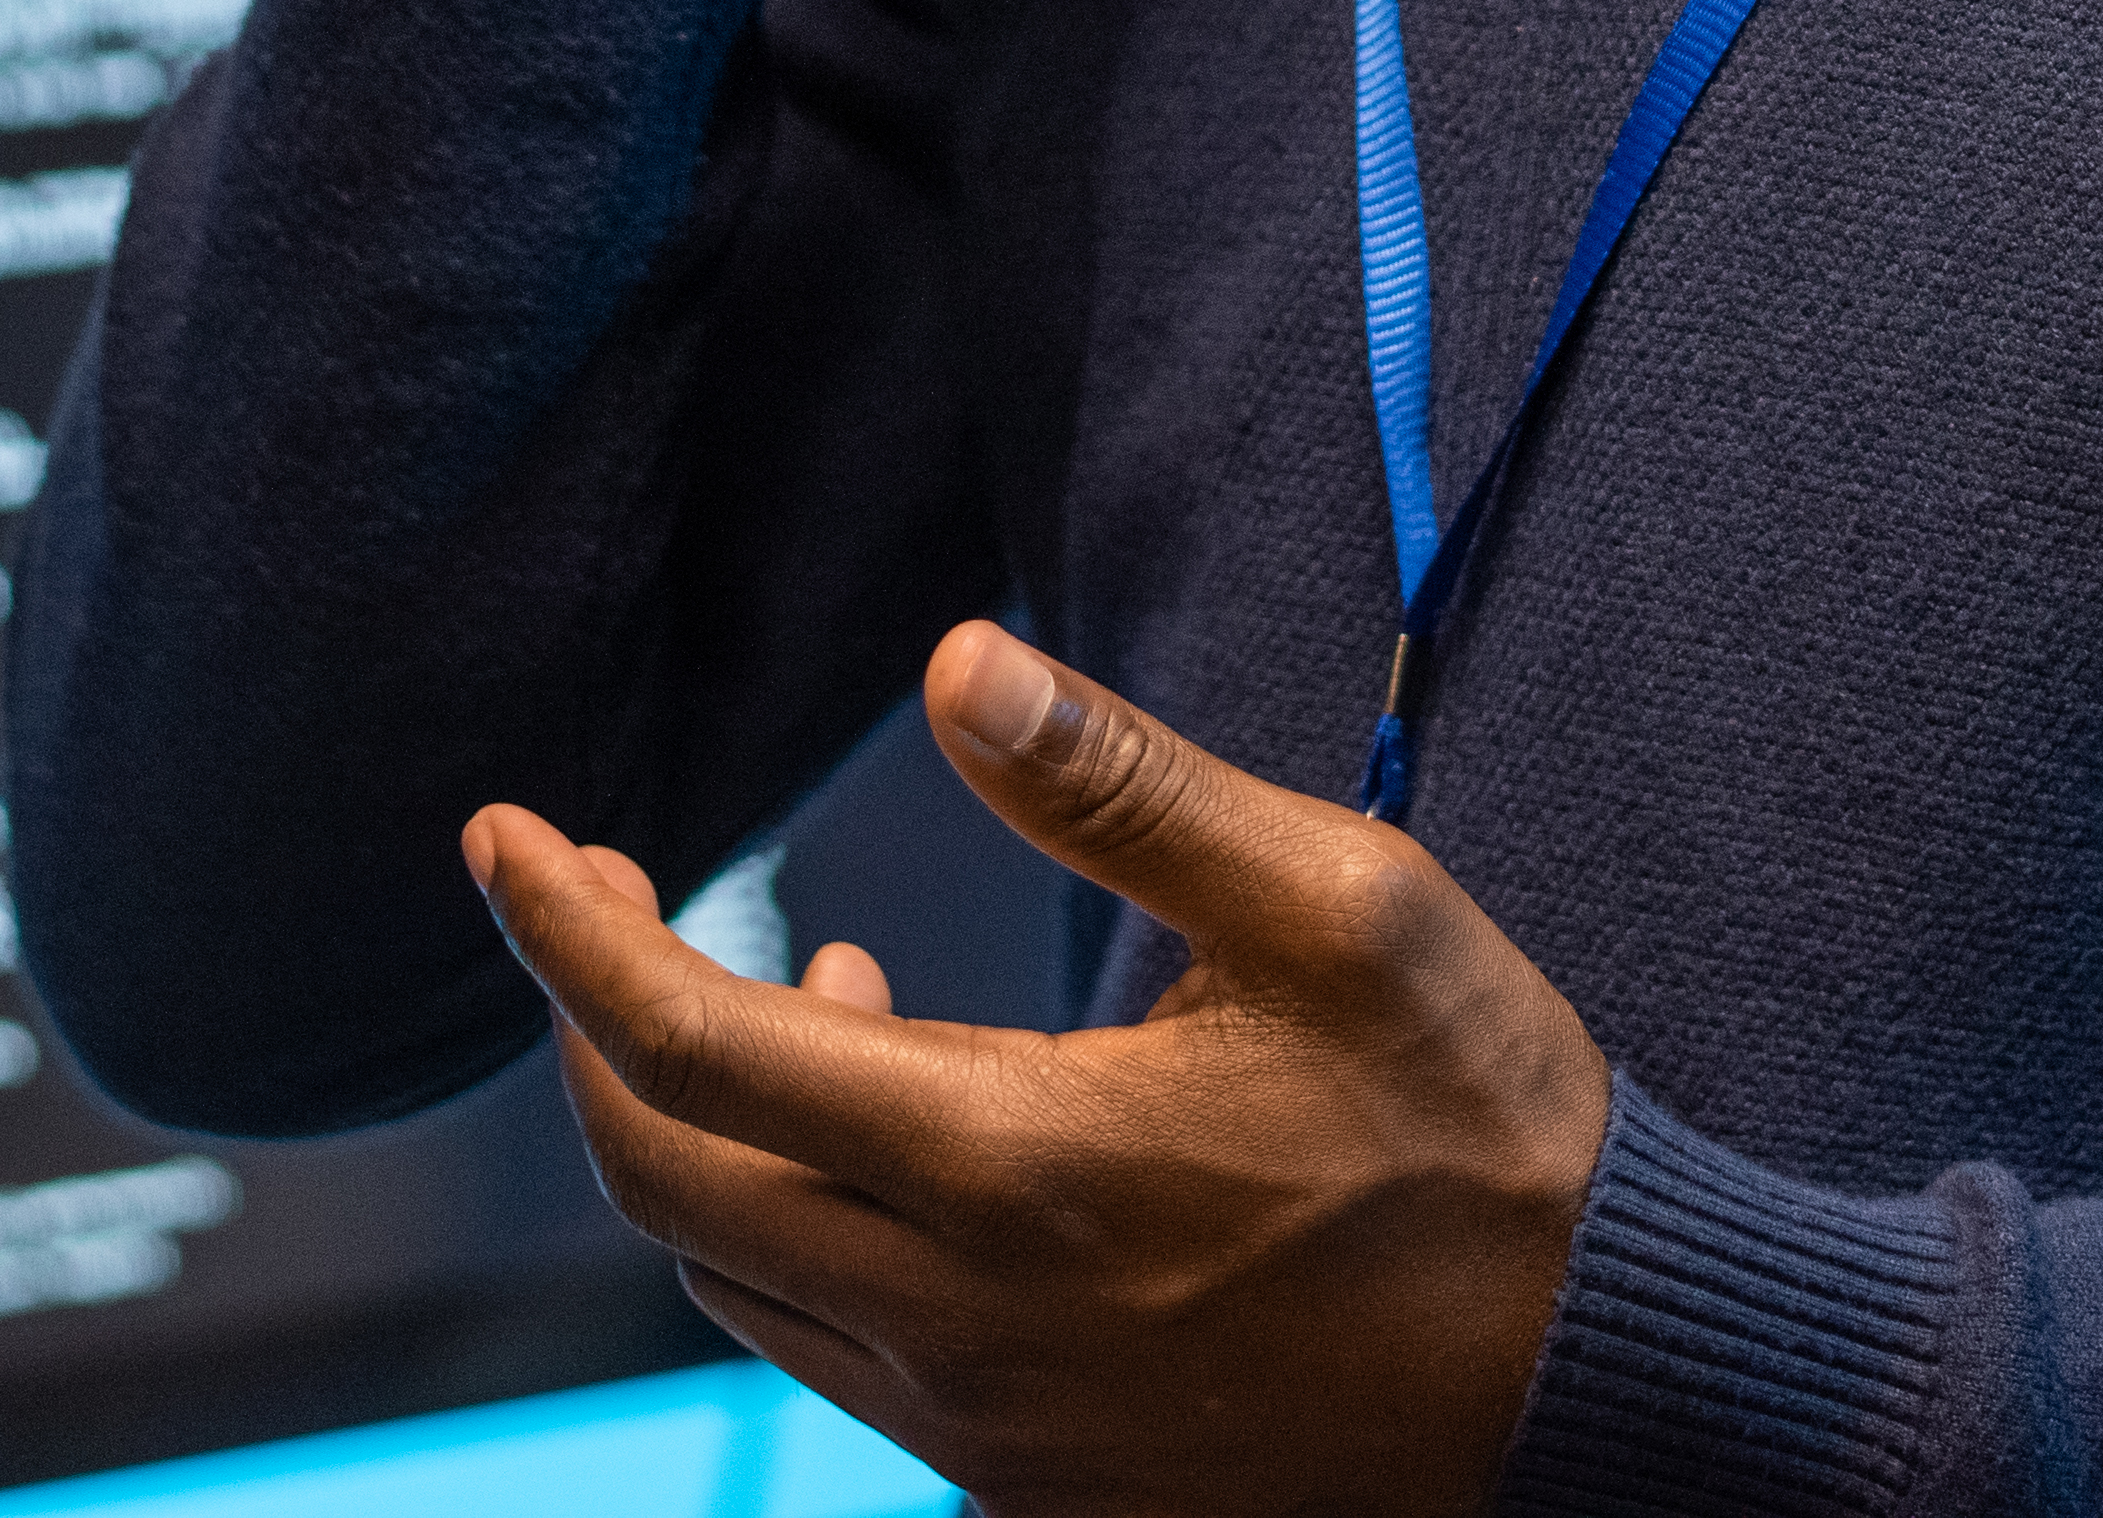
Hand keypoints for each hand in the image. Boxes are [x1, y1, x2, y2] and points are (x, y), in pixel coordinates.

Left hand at [468, 623, 1609, 1517]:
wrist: (1598, 1381)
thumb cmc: (1483, 1130)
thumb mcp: (1338, 911)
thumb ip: (1127, 792)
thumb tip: (952, 666)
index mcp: (1012, 1171)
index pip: (686, 1049)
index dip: (564, 934)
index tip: (504, 832)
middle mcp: (961, 1324)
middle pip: (663, 1177)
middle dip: (598, 1021)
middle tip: (612, 890)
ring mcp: (988, 1426)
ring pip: (738, 1273)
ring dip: (712, 1123)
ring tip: (820, 986)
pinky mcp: (1034, 1481)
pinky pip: (838, 1350)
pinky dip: (805, 1220)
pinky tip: (909, 1124)